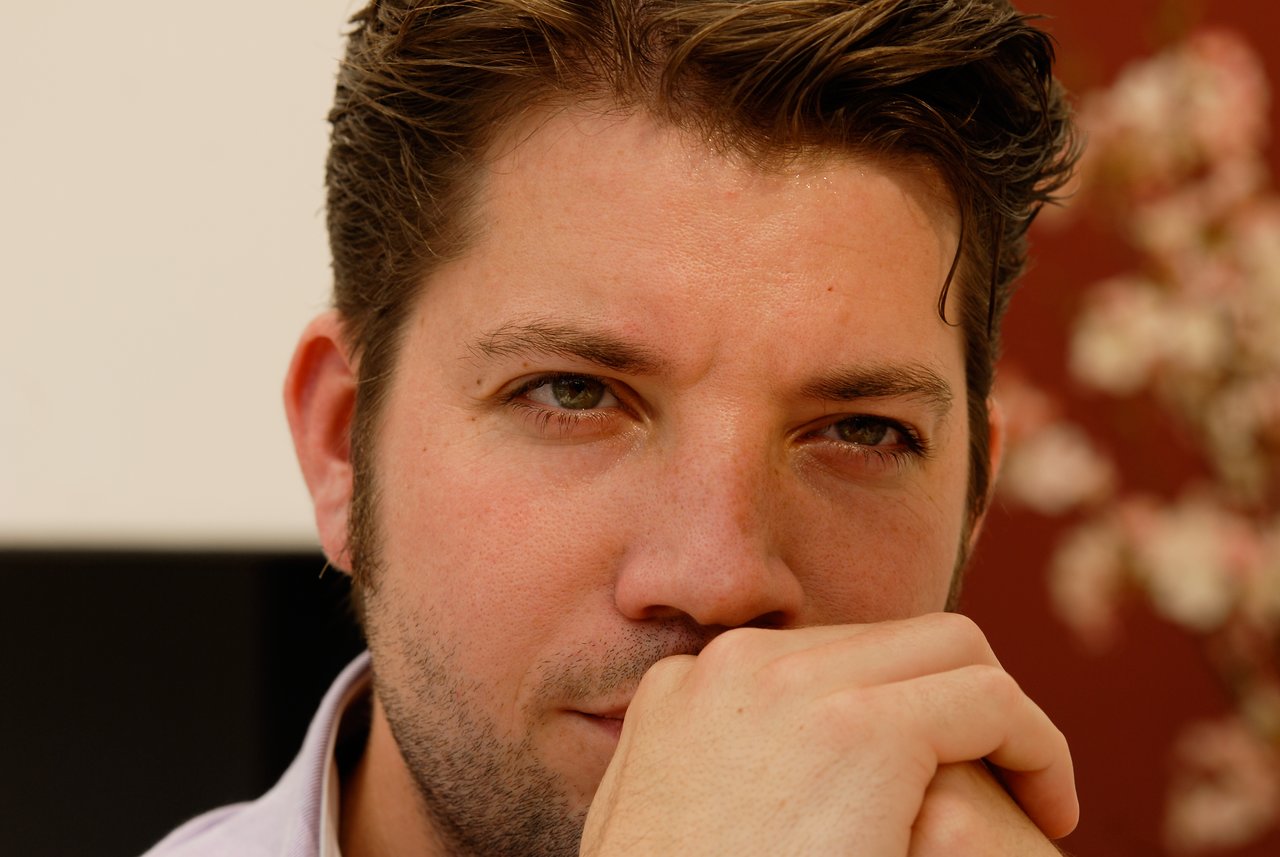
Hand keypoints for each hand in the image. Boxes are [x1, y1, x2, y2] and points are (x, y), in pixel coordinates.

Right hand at [580, 613, 1076, 855]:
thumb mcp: (652, 821)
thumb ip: (689, 769)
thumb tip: (719, 765)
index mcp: (683, 688)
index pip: (811, 657)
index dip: (880, 707)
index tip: (913, 772)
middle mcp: (736, 667)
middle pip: (880, 641)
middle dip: (939, 693)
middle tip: (981, 770)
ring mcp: (795, 687)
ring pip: (946, 648)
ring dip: (993, 710)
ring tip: (1026, 787)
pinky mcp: (865, 730)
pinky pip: (992, 698)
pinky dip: (1037, 745)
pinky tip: (1050, 810)